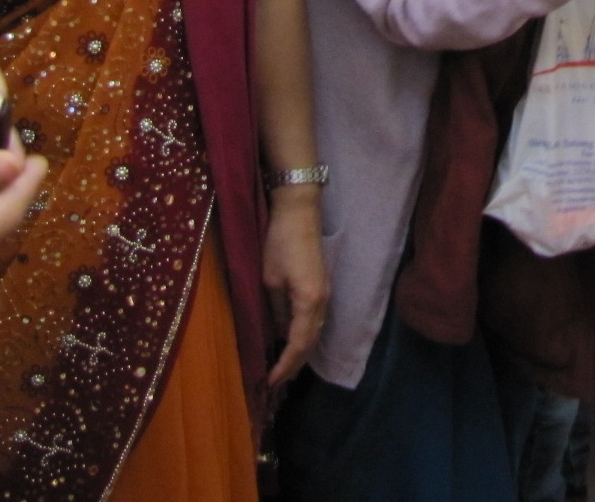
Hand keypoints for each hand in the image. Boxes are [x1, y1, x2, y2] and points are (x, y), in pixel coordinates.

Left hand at [262, 189, 328, 387]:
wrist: (300, 213)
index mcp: (309, 301)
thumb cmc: (280, 243)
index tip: (270, 382)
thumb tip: (277, 332)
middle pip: (310, 342)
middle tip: (276, 382)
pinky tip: (291, 341)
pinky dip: (303, 337)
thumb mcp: (270, 279)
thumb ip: (275, 309)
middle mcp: (322, 302)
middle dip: (294, 365)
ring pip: (314, 332)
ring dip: (300, 352)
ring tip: (283, 368)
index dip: (285, 365)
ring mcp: (324, 294)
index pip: (298, 344)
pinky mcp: (321, 287)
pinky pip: (313, 321)